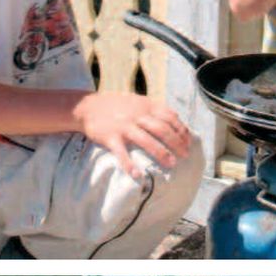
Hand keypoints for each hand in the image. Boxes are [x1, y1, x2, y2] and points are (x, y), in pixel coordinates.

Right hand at [76, 92, 192, 179]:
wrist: (87, 106)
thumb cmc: (115, 105)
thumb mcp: (137, 101)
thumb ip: (154, 108)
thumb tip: (176, 119)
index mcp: (145, 106)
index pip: (170, 117)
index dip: (181, 130)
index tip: (188, 142)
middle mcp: (136, 115)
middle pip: (162, 129)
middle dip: (176, 143)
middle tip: (185, 155)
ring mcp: (123, 126)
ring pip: (146, 140)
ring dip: (161, 153)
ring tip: (171, 164)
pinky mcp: (110, 137)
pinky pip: (121, 152)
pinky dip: (129, 164)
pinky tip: (137, 175)